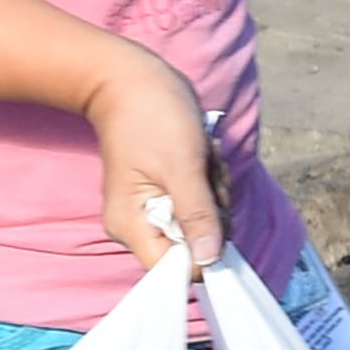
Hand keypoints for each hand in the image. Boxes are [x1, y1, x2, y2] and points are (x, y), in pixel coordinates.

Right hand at [83, 45, 224, 270]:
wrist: (132, 78)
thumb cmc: (151, 117)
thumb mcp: (181, 166)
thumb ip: (197, 215)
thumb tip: (210, 261)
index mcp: (132, 225)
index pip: (172, 270)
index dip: (202, 256)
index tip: (217, 220)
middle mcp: (139, 224)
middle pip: (194, 246)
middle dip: (212, 209)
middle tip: (202, 172)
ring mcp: (154, 209)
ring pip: (204, 222)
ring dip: (213, 190)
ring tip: (199, 156)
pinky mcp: (168, 193)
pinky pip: (202, 202)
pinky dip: (209, 179)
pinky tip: (200, 154)